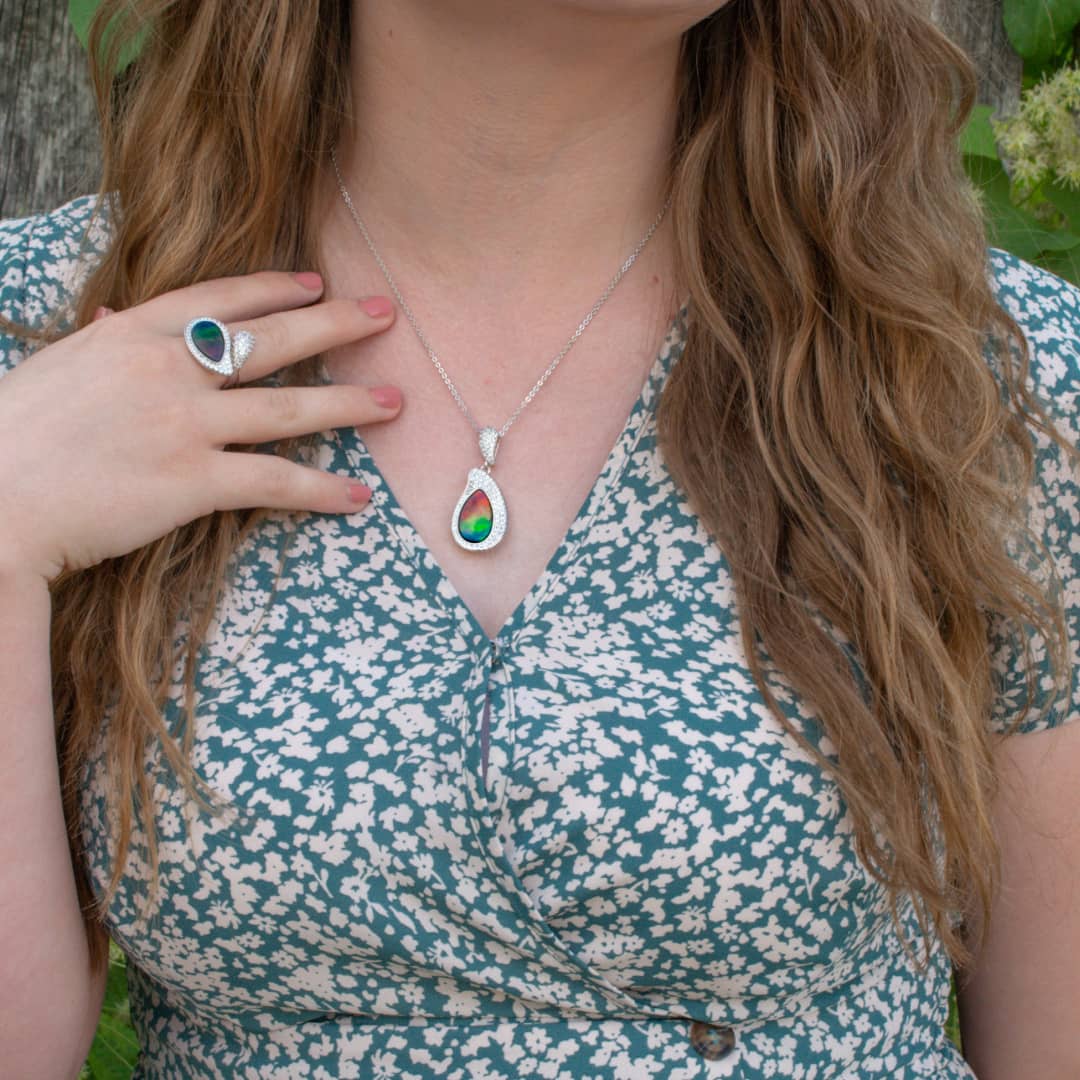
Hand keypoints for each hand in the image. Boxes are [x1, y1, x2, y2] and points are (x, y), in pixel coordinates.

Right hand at [0, 271, 399, 583]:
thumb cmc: (15, 434)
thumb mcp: (61, 369)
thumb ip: (103, 343)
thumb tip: (115, 319)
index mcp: (132, 333)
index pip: (221, 301)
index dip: (276, 289)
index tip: (316, 282)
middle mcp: (168, 370)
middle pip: (272, 341)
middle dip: (336, 325)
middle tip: (384, 315)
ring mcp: (184, 425)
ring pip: (289, 408)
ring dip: (350, 404)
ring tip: (394, 401)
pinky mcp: (193, 482)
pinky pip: (275, 482)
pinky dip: (322, 491)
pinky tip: (358, 495)